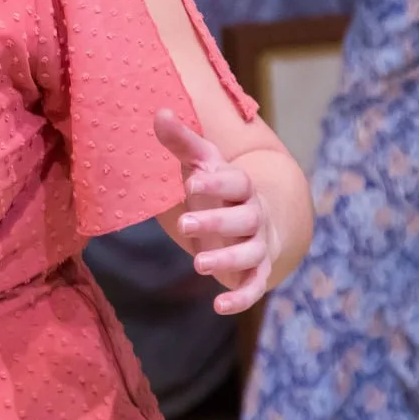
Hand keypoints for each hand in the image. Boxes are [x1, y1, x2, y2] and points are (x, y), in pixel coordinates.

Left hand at [155, 108, 275, 315]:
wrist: (258, 216)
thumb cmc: (220, 186)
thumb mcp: (201, 162)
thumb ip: (181, 141)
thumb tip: (160, 113)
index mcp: (241, 186)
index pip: (236, 181)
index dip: (217, 182)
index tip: (190, 182)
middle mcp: (254, 215)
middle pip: (245, 218)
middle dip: (217, 222)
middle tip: (185, 225)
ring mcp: (258, 244)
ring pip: (251, 254)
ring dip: (227, 260)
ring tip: (197, 264)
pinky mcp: (256, 270)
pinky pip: (254, 285)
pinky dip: (241, 297)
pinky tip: (219, 306)